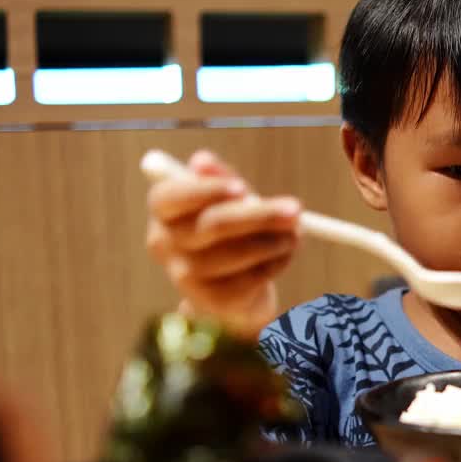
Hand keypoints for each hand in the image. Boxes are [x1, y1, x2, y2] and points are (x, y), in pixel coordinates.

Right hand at [145, 150, 300, 338]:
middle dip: (260, 215)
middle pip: (213, 225)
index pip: (172, 197)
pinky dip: (276, 263)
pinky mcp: (211, 301)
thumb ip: (221, 177)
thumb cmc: (231, 230)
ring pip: (238, 253)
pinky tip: (282, 255)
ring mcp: (184, 276)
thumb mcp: (229, 198)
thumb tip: (202, 159)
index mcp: (164, 211)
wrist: (237, 285)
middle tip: (296, 209)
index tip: (243, 187)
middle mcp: (164, 244)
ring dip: (275, 241)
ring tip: (294, 234)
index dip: (207, 190)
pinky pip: (251, 278)